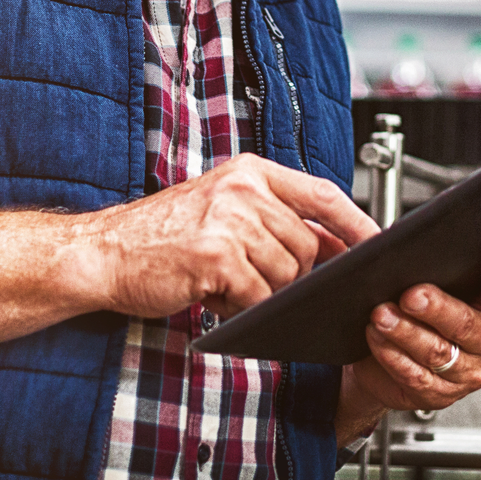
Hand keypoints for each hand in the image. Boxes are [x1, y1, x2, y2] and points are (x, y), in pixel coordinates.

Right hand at [78, 154, 378, 318]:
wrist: (102, 253)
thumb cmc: (160, 237)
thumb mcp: (223, 212)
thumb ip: (276, 221)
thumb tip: (336, 248)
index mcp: (250, 172)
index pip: (323, 195)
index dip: (357, 224)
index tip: (378, 245)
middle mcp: (243, 189)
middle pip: (308, 246)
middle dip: (292, 276)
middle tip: (252, 281)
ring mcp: (230, 220)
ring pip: (286, 275)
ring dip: (262, 292)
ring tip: (224, 284)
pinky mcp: (217, 255)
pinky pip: (258, 296)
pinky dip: (241, 307)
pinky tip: (214, 296)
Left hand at [344, 248, 480, 413]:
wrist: (391, 360)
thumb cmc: (419, 312)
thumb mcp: (435, 285)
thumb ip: (438, 267)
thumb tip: (412, 245)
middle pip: (467, 324)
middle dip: (437, 308)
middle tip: (412, 295)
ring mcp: (469, 372)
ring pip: (437, 351)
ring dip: (405, 332)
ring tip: (381, 314)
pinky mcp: (441, 394)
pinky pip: (415, 375)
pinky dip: (392, 355)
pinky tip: (377, 337)